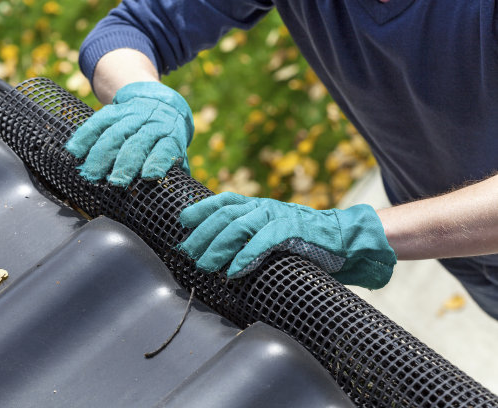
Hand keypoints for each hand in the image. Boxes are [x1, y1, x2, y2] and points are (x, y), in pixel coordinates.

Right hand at [65, 81, 193, 186]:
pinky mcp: (114, 110)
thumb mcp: (176, 151)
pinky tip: (75, 150)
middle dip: (125, 164)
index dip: (157, 161)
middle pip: (137, 143)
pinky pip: (97, 121)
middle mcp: (152, 124)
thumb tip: (173, 199)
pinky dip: (85, 136)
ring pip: (115, 133)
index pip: (165, 148)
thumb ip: (174, 171)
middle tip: (115, 182)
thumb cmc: (166, 138)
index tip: (148, 176)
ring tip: (92, 174)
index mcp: (170, 136)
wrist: (158, 102)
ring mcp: (132, 115)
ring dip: (101, 154)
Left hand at [179, 192, 396, 289]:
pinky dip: (247, 256)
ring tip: (204, 266)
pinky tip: (234, 271)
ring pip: (239, 226)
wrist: (343, 238)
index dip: (201, 208)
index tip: (182, 220)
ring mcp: (278, 216)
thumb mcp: (271, 232)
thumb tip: (220, 252)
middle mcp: (264, 207)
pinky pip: (265, 241)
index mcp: (258, 206)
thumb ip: (250, 236)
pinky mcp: (293, 231)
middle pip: (225, 215)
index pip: (224, 201)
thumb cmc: (303, 241)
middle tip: (187, 253)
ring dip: (218, 247)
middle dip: (202, 235)